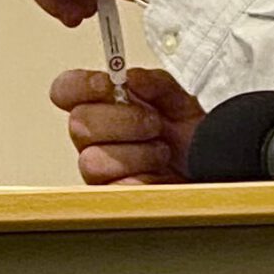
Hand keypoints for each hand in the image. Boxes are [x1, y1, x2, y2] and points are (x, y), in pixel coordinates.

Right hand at [50, 62, 205, 186]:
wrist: (208, 168)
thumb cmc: (188, 134)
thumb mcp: (179, 99)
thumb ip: (155, 84)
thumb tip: (131, 77)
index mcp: (102, 106)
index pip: (66, 90)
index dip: (80, 85)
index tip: (108, 83)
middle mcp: (93, 137)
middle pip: (78, 123)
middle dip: (122, 121)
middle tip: (154, 124)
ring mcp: (99, 168)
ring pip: (92, 160)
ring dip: (135, 155)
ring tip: (161, 153)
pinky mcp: (110, 196)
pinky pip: (111, 189)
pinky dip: (141, 178)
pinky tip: (158, 173)